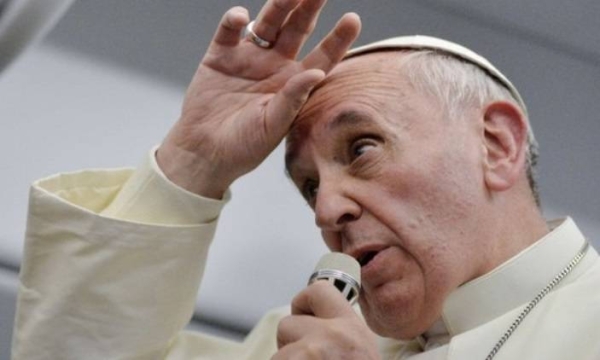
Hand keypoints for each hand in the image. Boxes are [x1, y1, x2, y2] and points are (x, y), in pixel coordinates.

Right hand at [156, 0, 360, 197]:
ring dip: (279, 5)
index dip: (337, 39)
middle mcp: (275, 66)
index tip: (353, 20)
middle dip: (309, 8)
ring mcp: (248, 58)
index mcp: (294, 84)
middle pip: (297, 30)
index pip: (322, 57)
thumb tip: (317, 74)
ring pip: (268, 23)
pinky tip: (241, 17)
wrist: (204, 153)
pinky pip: (229, 31)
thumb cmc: (243, 146)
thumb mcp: (272, 126)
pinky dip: (234, 20)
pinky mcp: (220, 56)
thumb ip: (293, 99)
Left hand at [274, 281, 379, 358]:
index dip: (302, 303)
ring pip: (278, 352)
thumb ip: (341, 334)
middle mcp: (333, 335)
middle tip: (306, 358)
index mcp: (352, 329)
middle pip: (286, 324)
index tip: (302, 317)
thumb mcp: (364, 353)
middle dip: (289, 344)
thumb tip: (312, 324)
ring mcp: (311, 352)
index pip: (318, 290)